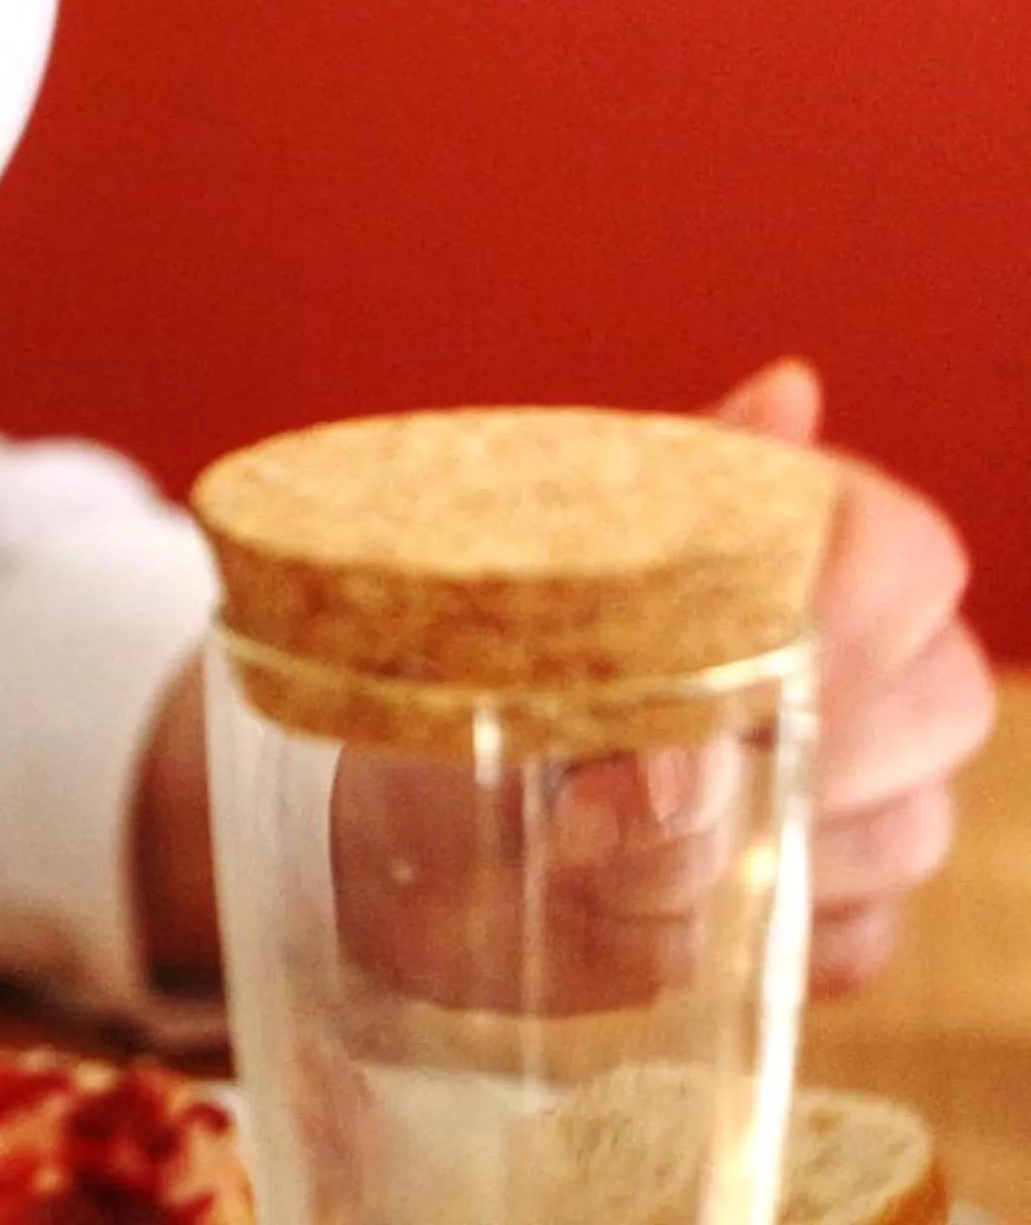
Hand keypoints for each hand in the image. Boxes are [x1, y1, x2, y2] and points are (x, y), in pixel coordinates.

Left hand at [327, 359, 994, 1009]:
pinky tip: (654, 917)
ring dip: (752, 854)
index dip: (867, 610)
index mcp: (771, 550)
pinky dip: (757, 938)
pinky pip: (858, 939)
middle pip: (943, 700)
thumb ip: (667, 504)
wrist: (381, 811)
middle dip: (810, 755)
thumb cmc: (450, 668)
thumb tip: (791, 386)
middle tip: (652, 781)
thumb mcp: (520, 586)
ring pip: (909, 831)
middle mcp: (843, 665)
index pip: (910, 553)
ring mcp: (845, 794)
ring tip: (590, 848)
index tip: (777, 665)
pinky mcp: (811, 910)